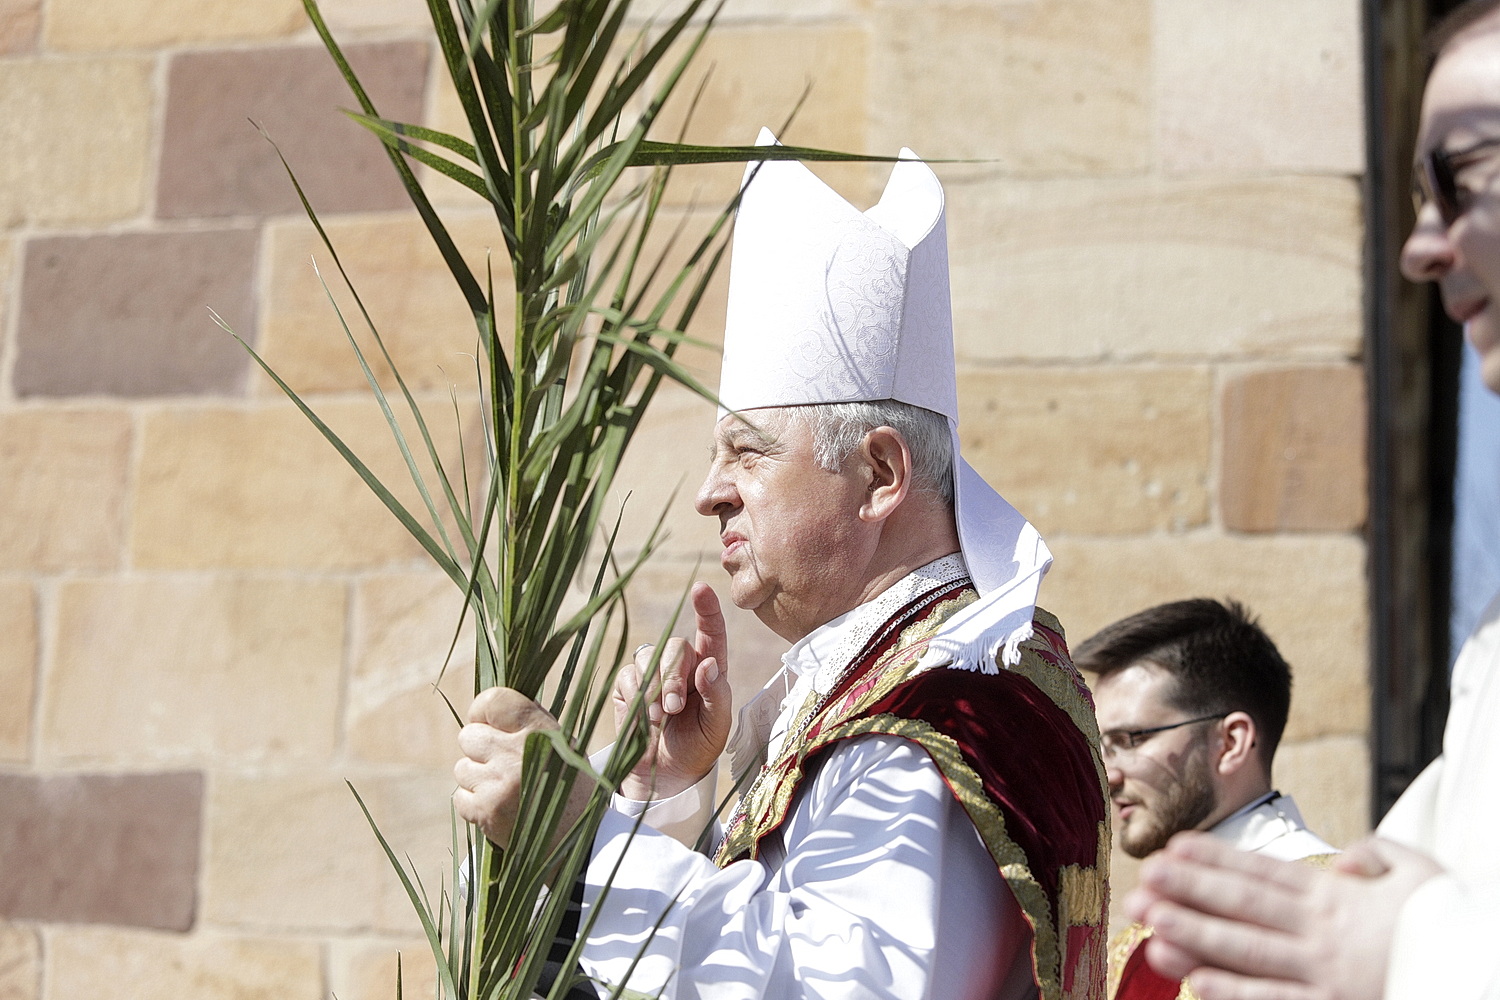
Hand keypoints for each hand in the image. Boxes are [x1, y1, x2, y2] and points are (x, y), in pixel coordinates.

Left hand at [453, 687, 589, 851]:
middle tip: (501, 764)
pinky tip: (500, 808)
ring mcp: (499, 783)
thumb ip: (526, 723)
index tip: (488, 723)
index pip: (492, 700)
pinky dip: (475, 803)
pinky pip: (460, 796)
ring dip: (477, 778)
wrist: (581, 842)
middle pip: (468, 735)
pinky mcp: (486, 811)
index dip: (483, 710)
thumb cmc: (569, 786)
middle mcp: (517, 753)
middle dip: (479, 749)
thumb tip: (488, 707)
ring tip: (505, 789)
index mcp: (540, 730)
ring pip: (461, 768)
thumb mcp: (562, 744)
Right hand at [614, 582, 731, 800]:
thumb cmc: (698, 747)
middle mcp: (682, 665)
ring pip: (649, 655)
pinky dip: (636, 696)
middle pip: (675, 646)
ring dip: (654, 687)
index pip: (711, 632)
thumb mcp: (717, 726)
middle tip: (674, 708)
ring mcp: (652, 673)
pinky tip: (643, 719)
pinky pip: (628, 675)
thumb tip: (709, 663)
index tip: (701, 590)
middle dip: (673, 677)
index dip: (707, 609)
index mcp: (710, 669)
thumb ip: (718, 695)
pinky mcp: (628, 685)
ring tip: (659, 718)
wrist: (665, 775)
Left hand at [1126, 832, 1441, 999]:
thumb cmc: (1450, 926)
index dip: (1215, 861)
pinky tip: (1198, 985)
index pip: (1263, 873)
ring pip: (1249, 955)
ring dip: (1198, 940)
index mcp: (1337, 898)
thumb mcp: (1421, 876)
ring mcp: (1325, 976)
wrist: (1483, 972)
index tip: (1172, 849)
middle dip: (1189, 896)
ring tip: (1153, 926)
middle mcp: (1323, 934)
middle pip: (1243, 910)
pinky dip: (1237, 995)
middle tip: (1143, 884)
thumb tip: (1347, 857)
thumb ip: (1379, 856)